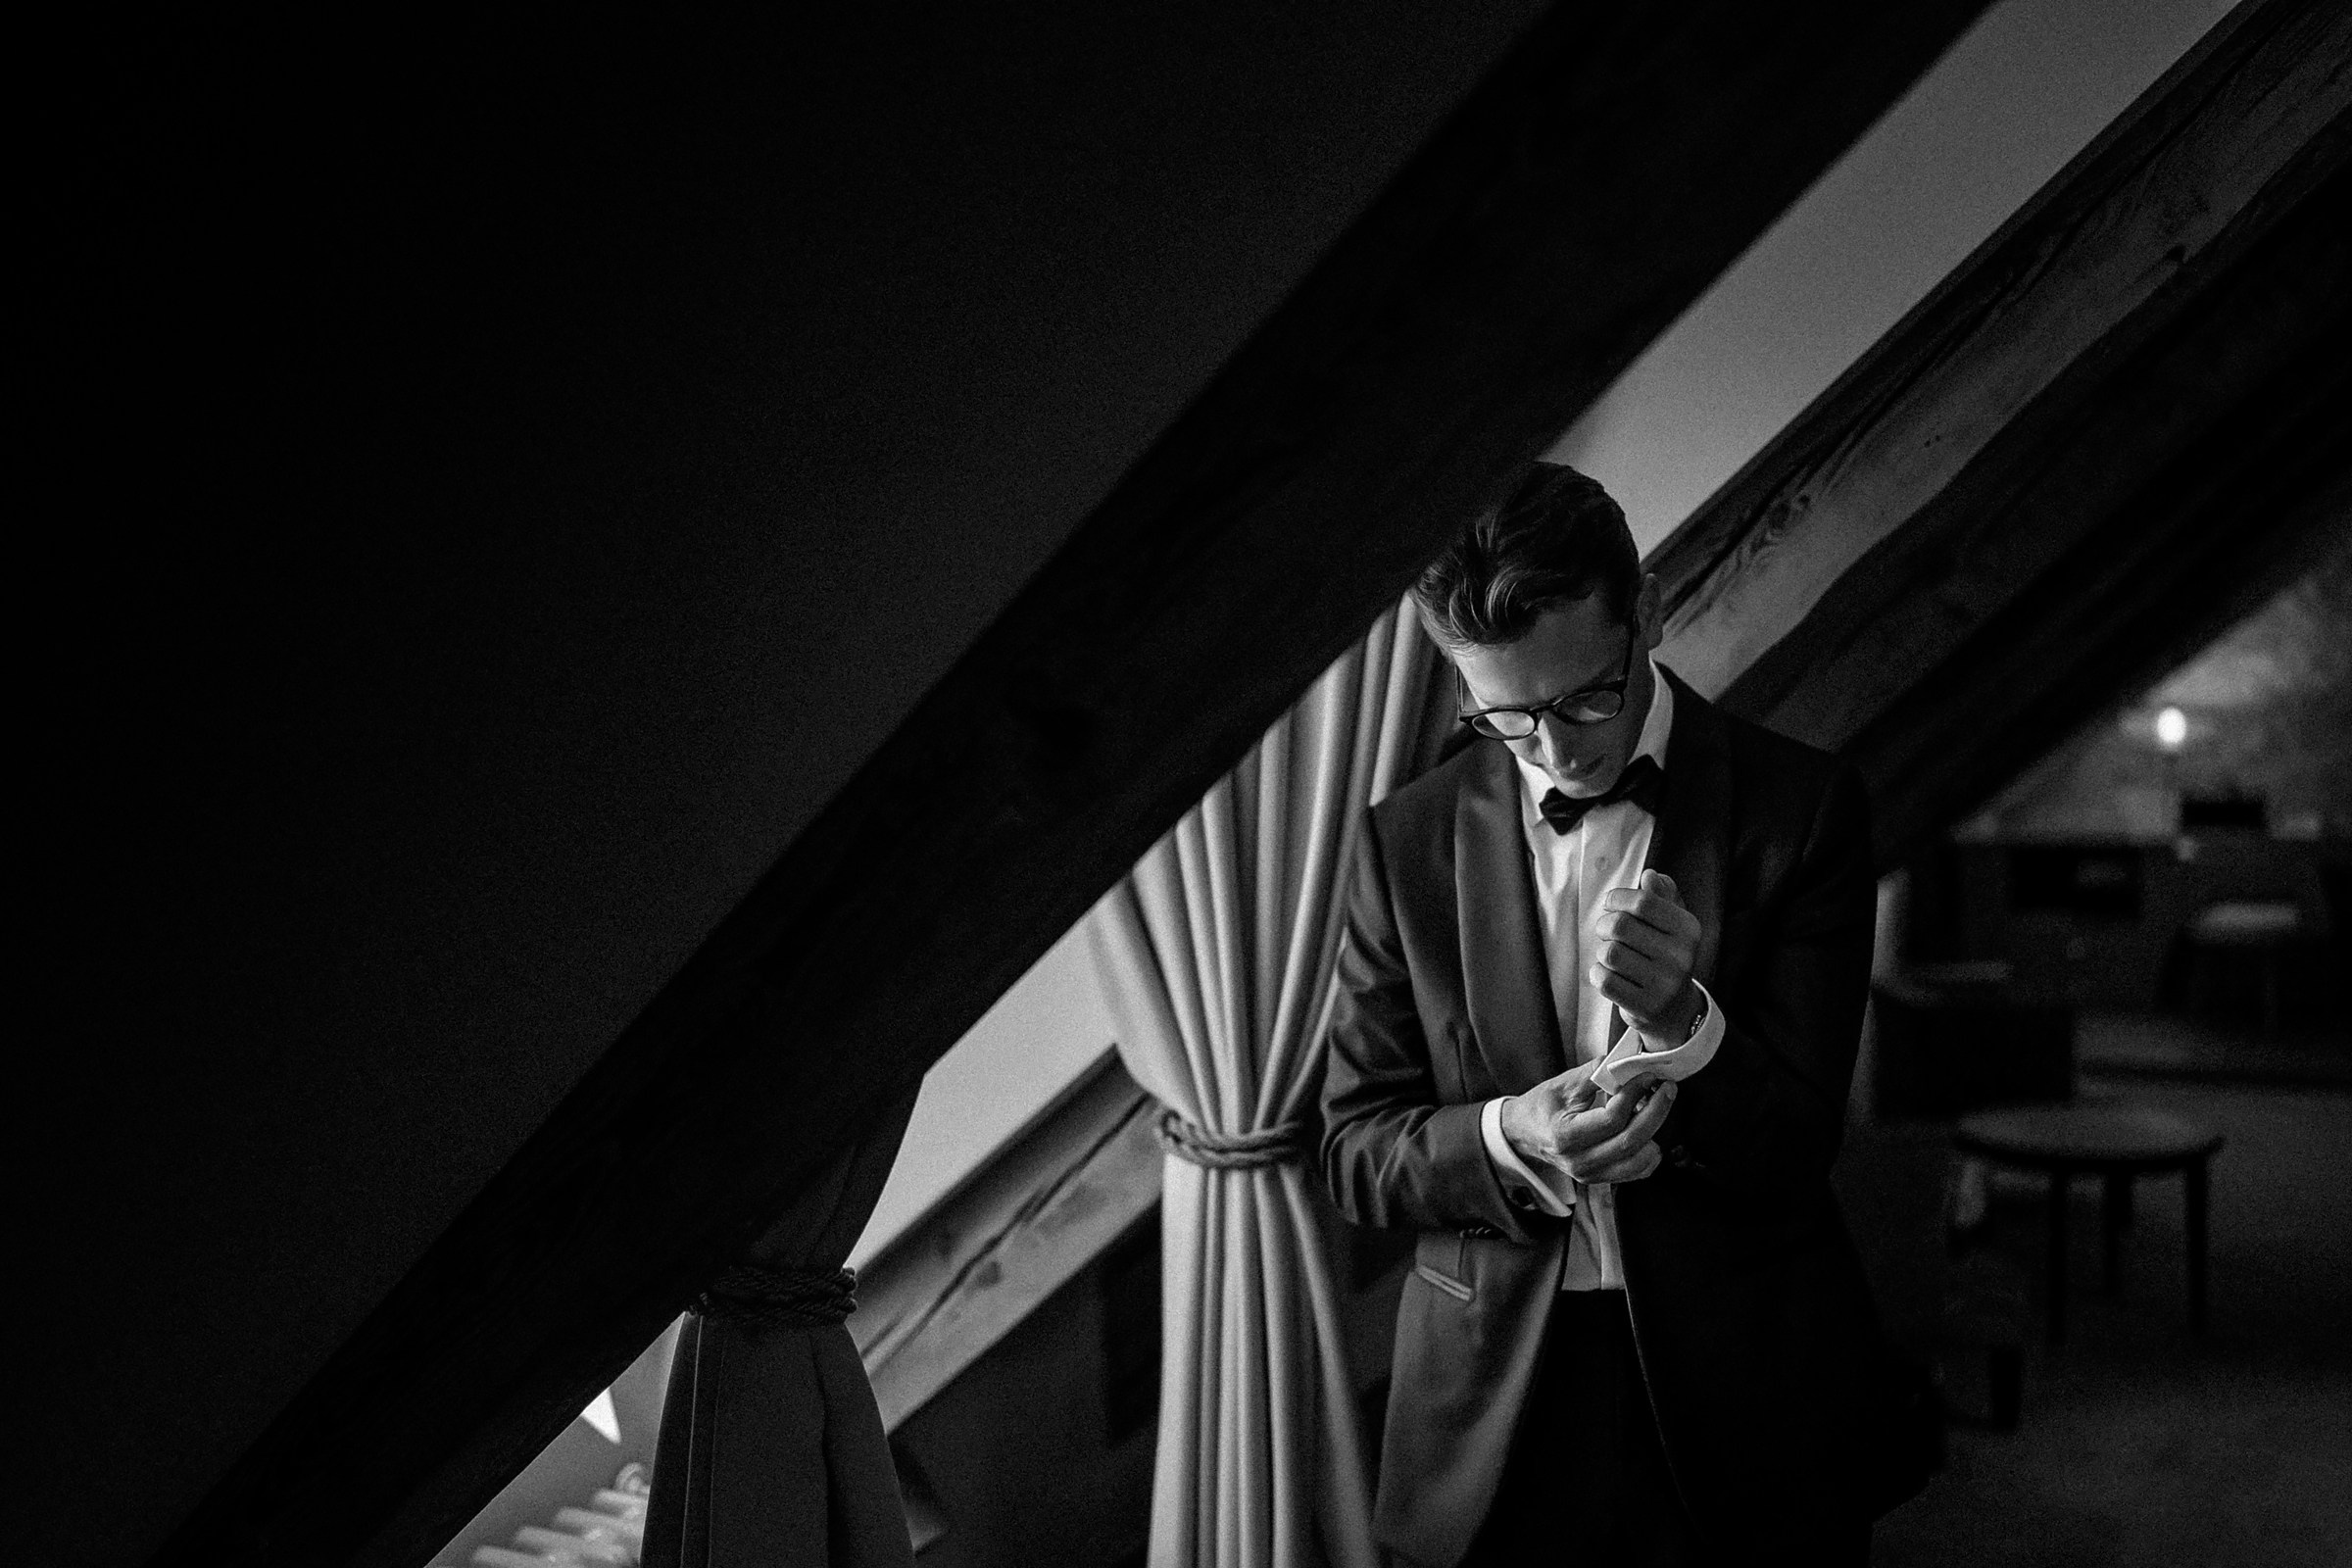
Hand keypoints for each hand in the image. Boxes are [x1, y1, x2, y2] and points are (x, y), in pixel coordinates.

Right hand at [1499, 1060, 1678, 1184]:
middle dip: (1656, 1112)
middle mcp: (1579, 1162)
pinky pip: (1638, 1171)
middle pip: (1631, 1142)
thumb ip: (1595, 1074)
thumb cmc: (1541, 1107)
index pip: (1611, 1119)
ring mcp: (1591, 1175)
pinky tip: (1649, 1129)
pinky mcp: (1601, 1179)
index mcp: (1565, 1136)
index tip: (1646, 1076)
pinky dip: (1651, 1151)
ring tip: (1658, 1107)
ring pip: (1640, 1162)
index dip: (1634, 1095)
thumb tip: (1627, 1062)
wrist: (1523, 1134)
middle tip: (1667, 1089)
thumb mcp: (1562, 1085)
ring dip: (1656, 1132)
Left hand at [1591, 869, 1702, 1039]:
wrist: (1674, 1010)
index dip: (1617, 898)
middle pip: (1620, 925)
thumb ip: (1662, 897)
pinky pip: (1604, 980)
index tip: (1610, 903)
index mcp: (1689, 929)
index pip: (1643, 902)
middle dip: (1604, 924)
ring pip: (1609, 953)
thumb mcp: (1672, 924)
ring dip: (1602, 951)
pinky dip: (1598, 973)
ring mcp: (1665, 985)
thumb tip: (1650, 875)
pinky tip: (1608, 974)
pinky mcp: (1646, 1006)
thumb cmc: (1665, 956)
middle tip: (1606, 931)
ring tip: (1611, 955)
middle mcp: (1682, 957)